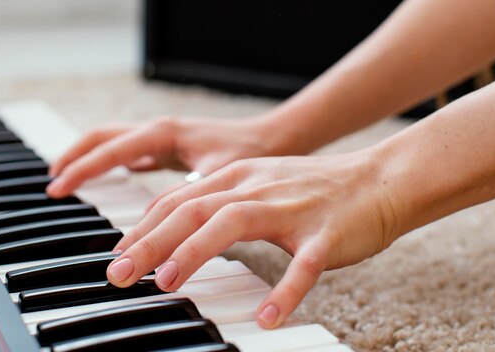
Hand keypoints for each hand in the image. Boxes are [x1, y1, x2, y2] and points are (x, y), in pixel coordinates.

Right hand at [46, 116, 273, 197]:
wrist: (272, 139)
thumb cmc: (250, 154)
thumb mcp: (217, 177)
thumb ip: (186, 198)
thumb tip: (153, 223)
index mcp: (162, 133)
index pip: (110, 149)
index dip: (82, 170)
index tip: (58, 188)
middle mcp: (156, 131)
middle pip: (101, 138)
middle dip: (74, 158)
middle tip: (52, 184)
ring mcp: (161, 138)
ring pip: (112, 142)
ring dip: (88, 158)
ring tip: (67, 178)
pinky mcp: (168, 148)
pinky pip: (129, 152)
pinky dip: (111, 163)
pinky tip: (110, 176)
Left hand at [105, 150, 402, 327]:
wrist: (378, 179)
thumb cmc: (312, 188)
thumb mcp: (256, 181)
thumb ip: (214, 197)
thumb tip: (167, 218)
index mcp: (238, 176)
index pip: (178, 199)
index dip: (142, 228)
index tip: (116, 256)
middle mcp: (258, 187)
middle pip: (193, 209)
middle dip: (149, 242)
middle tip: (118, 274)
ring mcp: (291, 208)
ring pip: (234, 223)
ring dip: (194, 253)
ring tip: (166, 283)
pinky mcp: (326, 233)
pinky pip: (303, 266)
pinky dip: (284, 292)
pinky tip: (267, 318)